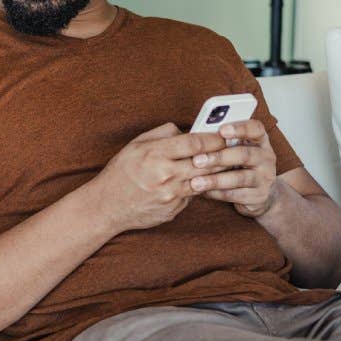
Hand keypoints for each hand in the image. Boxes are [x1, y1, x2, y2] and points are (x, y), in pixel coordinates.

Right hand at [87, 122, 229, 232]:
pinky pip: (192, 196)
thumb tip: (186, 130)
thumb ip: (163, 133)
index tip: (224, 134)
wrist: (107, 206)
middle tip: (233, 148)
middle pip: (205, 163)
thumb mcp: (136, 144)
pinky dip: (196, 187)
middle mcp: (165, 176)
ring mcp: (171, 196)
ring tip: (225, 164)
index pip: (194, 143)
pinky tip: (200, 181)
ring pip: (203, 181)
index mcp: (156, 154)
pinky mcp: (173, 210)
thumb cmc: (121, 172)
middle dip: (222, 155)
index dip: (213, 138)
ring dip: (215, 172)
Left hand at [189, 120, 277, 217]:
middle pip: (244, 154)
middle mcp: (266, 158)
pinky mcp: (259, 196)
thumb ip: (223, 143)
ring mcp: (265, 178)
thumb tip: (195, 139)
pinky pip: (235, 195)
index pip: (256, 129)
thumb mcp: (237, 150)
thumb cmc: (240, 165)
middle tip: (196, 160)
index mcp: (260, 141)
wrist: (260, 193)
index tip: (221, 130)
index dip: (240, 128)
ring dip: (215, 180)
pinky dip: (217, 193)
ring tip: (195, 182)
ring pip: (239, 178)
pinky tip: (203, 192)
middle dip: (219, 157)